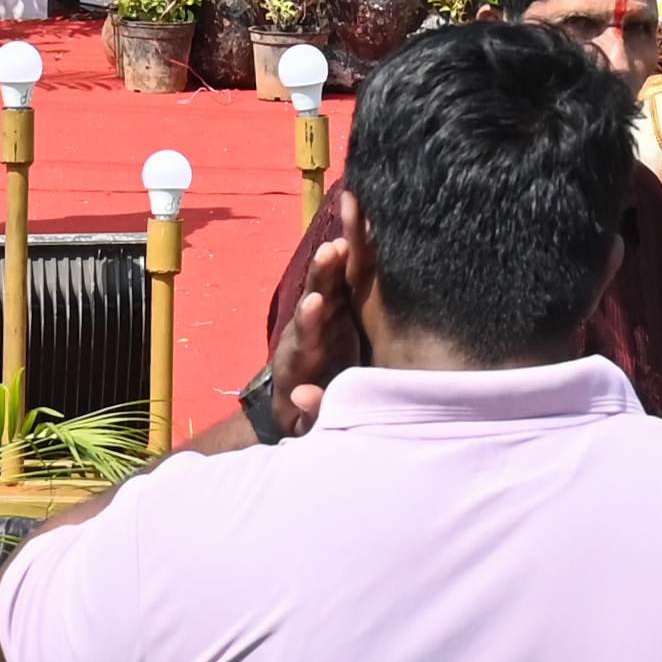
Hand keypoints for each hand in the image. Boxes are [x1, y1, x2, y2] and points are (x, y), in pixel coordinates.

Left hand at [263, 213, 365, 436]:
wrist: (297, 402)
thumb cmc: (303, 417)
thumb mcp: (303, 423)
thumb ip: (309, 412)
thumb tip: (302, 396)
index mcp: (299, 360)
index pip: (304, 337)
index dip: (309, 320)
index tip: (315, 302)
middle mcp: (308, 332)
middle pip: (314, 299)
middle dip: (321, 276)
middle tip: (330, 251)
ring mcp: (323, 319)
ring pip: (329, 285)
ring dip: (336, 262)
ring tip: (346, 237)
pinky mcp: (338, 312)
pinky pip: (346, 284)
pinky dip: (353, 263)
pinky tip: (365, 238)